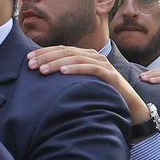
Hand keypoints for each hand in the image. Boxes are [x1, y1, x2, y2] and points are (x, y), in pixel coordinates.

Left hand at [22, 45, 148, 124]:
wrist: (131, 109)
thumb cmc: (103, 97)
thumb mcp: (82, 86)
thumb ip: (68, 80)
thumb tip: (44, 79)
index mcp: (86, 57)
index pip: (62, 50)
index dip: (44, 53)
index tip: (28, 60)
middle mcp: (94, 57)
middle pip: (66, 52)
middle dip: (46, 57)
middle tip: (30, 64)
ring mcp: (103, 65)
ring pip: (76, 58)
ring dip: (57, 62)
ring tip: (42, 69)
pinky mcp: (111, 76)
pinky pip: (91, 69)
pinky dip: (76, 68)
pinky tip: (63, 71)